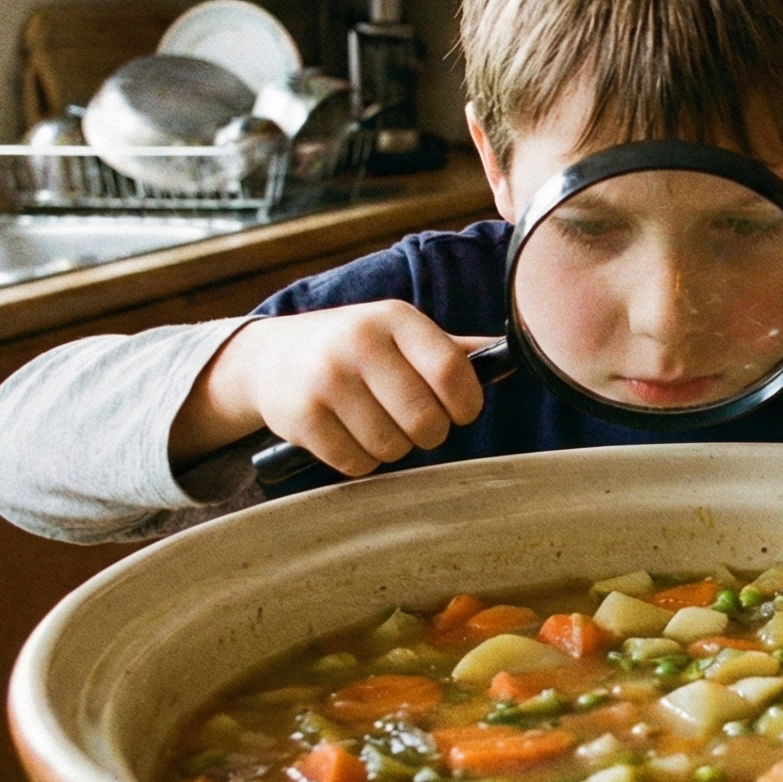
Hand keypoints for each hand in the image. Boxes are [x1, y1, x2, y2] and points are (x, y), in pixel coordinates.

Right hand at [170, 302, 489, 476]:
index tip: (461, 412)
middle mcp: (360, 343)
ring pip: (392, 447)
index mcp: (395, 318)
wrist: (269, 358)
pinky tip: (349, 436)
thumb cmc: (353, 347)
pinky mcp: (302, 416)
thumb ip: (451, 348)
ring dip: (394, 448)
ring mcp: (327, 380)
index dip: (467, 404)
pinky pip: (356, 463)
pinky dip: (361, 460)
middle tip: (416, 424)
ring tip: (378, 426)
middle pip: (426, 420)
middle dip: (430, 433)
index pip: (453, 371)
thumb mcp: (398, 333)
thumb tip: (513, 356)